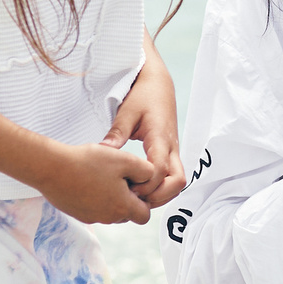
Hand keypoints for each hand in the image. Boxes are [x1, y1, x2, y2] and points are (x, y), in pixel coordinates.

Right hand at [34, 142, 159, 225]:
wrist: (51, 168)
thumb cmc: (88, 162)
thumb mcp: (125, 160)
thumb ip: (146, 171)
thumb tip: (151, 179)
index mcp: (122, 208)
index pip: (144, 215)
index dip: (145, 200)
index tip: (136, 182)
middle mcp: (107, 218)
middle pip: (127, 214)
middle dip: (128, 199)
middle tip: (119, 176)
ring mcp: (90, 217)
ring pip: (110, 211)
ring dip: (111, 198)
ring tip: (102, 175)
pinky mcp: (76, 213)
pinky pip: (93, 208)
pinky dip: (94, 197)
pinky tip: (87, 178)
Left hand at [103, 59, 185, 207]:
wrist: (158, 85)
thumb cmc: (143, 96)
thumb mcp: (126, 112)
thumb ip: (116, 133)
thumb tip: (104, 152)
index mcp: (160, 138)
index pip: (160, 170)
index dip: (145, 185)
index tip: (126, 188)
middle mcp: (171, 147)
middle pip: (177, 182)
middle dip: (158, 196)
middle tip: (135, 198)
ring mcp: (174, 152)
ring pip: (178, 183)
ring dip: (161, 195)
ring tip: (136, 197)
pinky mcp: (171, 154)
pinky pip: (173, 178)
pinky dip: (162, 188)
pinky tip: (142, 188)